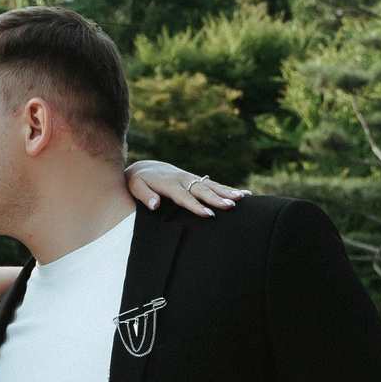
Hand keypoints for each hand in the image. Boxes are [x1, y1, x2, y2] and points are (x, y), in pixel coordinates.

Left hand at [126, 159, 241, 215]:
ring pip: (212, 185)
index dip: (196, 206)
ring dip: (227, 192)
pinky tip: (244, 194)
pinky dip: (229, 189)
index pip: (184, 197)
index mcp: (169, 184)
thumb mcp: (136, 187)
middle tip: (230, 205)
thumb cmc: (139, 181)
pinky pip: (214, 185)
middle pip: (202, 190)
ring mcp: (192, 179)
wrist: (146, 168)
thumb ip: (145, 196)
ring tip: (243, 198)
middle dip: (217, 198)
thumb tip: (155, 205)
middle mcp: (183, 179)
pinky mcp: (197, 180)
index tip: (208, 214)